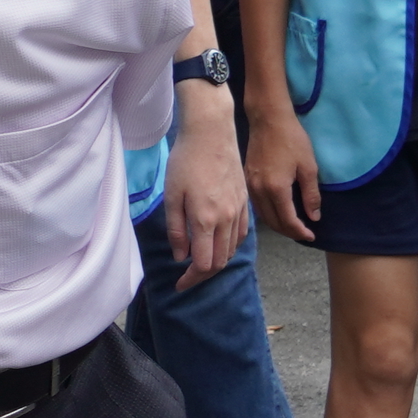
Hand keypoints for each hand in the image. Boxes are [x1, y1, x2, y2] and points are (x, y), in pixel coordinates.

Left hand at [165, 84, 246, 286]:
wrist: (213, 133)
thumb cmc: (186, 161)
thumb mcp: (172, 195)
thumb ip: (176, 229)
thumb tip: (181, 256)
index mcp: (206, 219)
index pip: (204, 264)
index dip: (191, 279)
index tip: (179, 284)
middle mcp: (226, 219)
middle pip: (220, 262)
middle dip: (202, 275)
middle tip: (186, 279)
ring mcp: (239, 211)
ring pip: (232, 250)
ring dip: (216, 262)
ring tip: (199, 264)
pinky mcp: (245, 203)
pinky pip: (241, 235)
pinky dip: (230, 247)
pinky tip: (218, 246)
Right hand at [246, 107, 322, 244]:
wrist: (268, 119)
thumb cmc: (291, 139)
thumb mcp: (308, 167)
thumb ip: (311, 195)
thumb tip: (313, 217)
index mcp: (276, 189)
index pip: (288, 220)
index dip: (300, 232)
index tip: (312, 236)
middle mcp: (259, 191)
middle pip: (273, 222)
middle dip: (289, 231)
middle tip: (303, 233)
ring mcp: (250, 185)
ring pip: (263, 215)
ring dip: (277, 224)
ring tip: (292, 225)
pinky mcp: (246, 179)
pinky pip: (257, 204)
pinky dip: (268, 213)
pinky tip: (277, 211)